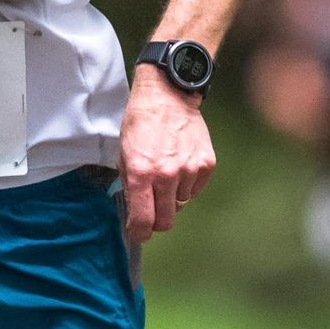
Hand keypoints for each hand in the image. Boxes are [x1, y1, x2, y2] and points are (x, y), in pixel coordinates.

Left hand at [119, 65, 215, 243]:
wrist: (167, 95)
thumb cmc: (140, 124)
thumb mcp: (123, 155)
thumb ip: (130, 187)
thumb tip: (134, 214)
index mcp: (140, 174)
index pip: (143, 221)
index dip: (139, 233)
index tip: (138, 233)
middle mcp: (166, 175)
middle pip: (166, 221)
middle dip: (156, 221)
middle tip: (151, 210)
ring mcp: (189, 170)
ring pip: (180, 204)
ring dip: (171, 196)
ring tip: (166, 172)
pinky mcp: (206, 164)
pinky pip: (194, 189)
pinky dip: (186, 184)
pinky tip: (179, 165)